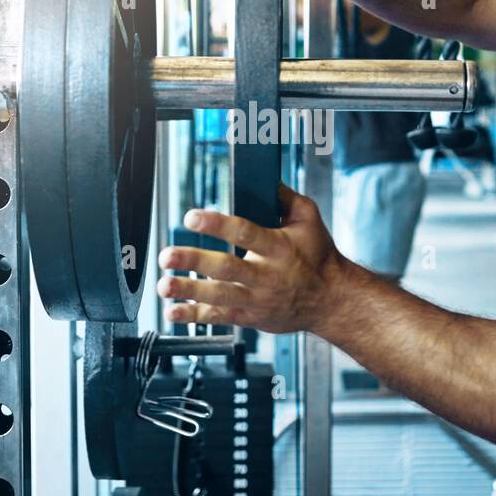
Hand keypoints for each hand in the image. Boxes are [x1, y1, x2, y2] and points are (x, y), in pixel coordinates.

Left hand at [156, 184, 347, 333]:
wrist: (331, 300)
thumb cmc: (319, 256)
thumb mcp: (310, 220)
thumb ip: (285, 198)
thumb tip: (264, 178)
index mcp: (279, 248)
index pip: (245, 232)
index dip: (217, 225)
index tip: (191, 217)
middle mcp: (267, 276)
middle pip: (226, 268)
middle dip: (194, 261)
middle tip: (167, 255)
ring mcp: (258, 299)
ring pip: (219, 296)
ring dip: (188, 290)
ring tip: (163, 284)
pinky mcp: (251, 317)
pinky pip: (220, 317)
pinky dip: (195, 315)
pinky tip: (173, 311)